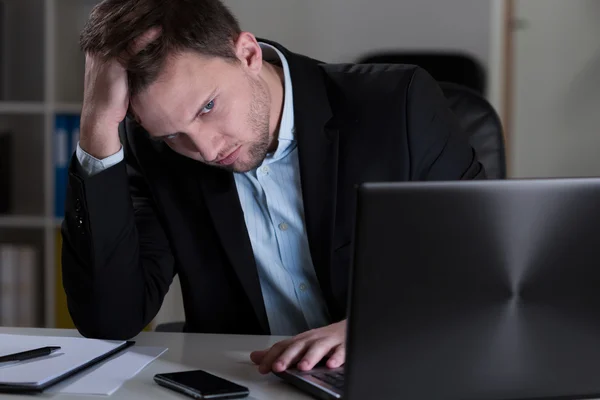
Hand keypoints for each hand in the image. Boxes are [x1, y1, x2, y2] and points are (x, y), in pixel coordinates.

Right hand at [79, 28, 160, 158]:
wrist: (101, 118)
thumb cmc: (111, 101)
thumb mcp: (119, 78)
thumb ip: (126, 65)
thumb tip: (144, 58)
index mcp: (97, 52)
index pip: (114, 33)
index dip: (130, 25)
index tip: (146, 18)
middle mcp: (98, 51)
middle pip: (119, 31)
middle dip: (136, 21)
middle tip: (152, 14)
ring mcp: (104, 56)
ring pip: (124, 36)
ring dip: (140, 26)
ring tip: (156, 19)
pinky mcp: (113, 64)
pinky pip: (131, 48)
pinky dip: (144, 39)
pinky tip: (156, 32)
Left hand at [250, 320, 345, 374]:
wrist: (349, 327)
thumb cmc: (323, 339)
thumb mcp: (300, 345)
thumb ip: (279, 353)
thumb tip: (255, 357)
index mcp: (301, 340)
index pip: (283, 346)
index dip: (272, 356)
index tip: (262, 368)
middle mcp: (313, 339)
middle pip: (299, 346)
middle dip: (288, 356)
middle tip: (278, 367)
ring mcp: (330, 341)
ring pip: (319, 347)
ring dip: (310, 357)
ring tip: (303, 367)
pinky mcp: (345, 345)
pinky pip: (342, 351)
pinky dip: (337, 357)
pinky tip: (331, 365)